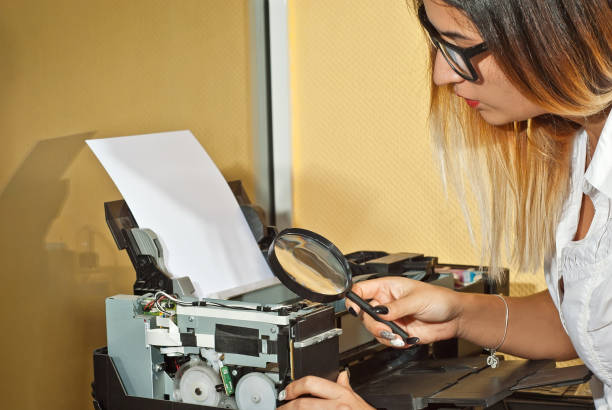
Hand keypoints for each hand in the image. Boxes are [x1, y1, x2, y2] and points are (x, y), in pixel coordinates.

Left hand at [277, 371, 372, 409]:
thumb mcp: (356, 399)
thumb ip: (345, 387)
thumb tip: (341, 375)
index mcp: (341, 393)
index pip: (312, 383)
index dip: (294, 386)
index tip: (286, 391)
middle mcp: (338, 405)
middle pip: (303, 403)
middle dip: (286, 406)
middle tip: (280, 407)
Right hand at [346, 277, 463, 346]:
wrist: (454, 318)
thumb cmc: (438, 299)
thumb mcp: (416, 300)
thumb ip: (396, 307)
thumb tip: (379, 311)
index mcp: (387, 287)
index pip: (361, 290)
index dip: (354, 299)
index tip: (354, 309)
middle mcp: (386, 302)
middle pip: (364, 314)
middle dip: (373, 324)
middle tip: (385, 329)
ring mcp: (391, 318)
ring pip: (374, 329)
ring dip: (384, 335)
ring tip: (398, 336)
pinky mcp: (397, 331)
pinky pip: (386, 340)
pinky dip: (394, 342)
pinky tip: (405, 339)